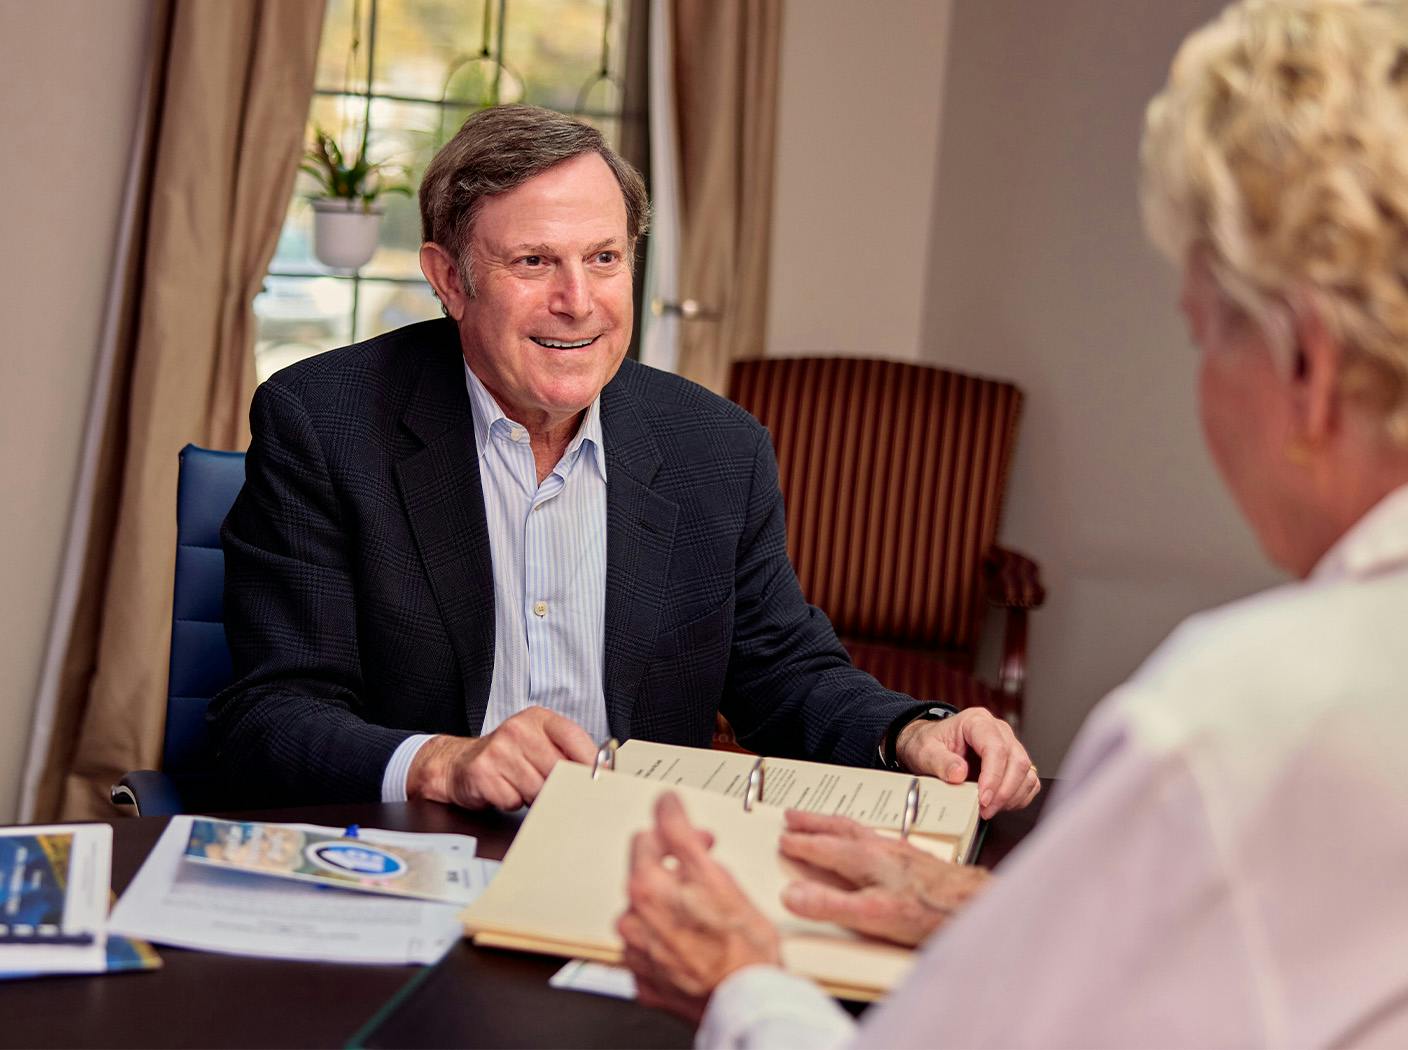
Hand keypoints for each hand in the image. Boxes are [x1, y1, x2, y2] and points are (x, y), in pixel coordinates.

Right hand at [406, 706, 596, 809]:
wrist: (458, 763)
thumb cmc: (507, 756)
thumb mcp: (538, 743)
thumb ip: (567, 752)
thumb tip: (603, 771)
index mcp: (537, 718)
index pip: (573, 736)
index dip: (591, 761)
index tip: (603, 779)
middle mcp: (517, 729)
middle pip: (557, 768)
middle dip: (560, 785)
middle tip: (554, 789)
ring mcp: (498, 750)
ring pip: (537, 787)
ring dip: (534, 796)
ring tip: (523, 785)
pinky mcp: (483, 772)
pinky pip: (514, 800)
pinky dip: (513, 802)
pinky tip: (506, 790)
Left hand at [617, 793, 780, 1022]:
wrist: (747, 1004)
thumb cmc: (744, 952)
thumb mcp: (721, 878)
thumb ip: (686, 840)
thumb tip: (671, 815)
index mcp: (648, 888)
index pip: (649, 836)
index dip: (677, 829)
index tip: (685, 826)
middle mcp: (634, 919)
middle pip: (645, 873)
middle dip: (673, 867)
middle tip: (704, 872)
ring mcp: (636, 951)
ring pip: (646, 911)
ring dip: (667, 906)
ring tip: (701, 915)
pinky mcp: (642, 978)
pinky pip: (648, 947)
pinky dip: (665, 940)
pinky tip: (691, 942)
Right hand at [779, 810, 990, 946]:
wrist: (970, 905)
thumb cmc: (926, 910)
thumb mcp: (870, 915)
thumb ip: (829, 904)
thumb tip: (793, 895)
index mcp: (864, 858)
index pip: (823, 847)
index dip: (800, 844)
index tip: (782, 840)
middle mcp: (879, 848)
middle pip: (838, 828)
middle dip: (813, 822)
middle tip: (792, 815)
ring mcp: (897, 850)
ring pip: (857, 829)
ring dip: (833, 824)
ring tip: (822, 822)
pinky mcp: (912, 857)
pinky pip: (874, 836)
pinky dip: (858, 833)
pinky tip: (864, 842)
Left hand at [897, 708, 1039, 817]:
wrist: (927, 746)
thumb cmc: (928, 744)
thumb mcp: (925, 751)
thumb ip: (941, 762)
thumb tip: (959, 774)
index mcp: (977, 721)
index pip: (995, 748)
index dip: (993, 776)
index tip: (983, 798)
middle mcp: (998, 731)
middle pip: (1016, 761)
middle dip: (1003, 792)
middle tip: (984, 810)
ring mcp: (1009, 746)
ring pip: (1026, 773)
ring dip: (1011, 797)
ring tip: (989, 810)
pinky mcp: (1013, 763)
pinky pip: (1029, 782)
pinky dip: (1018, 798)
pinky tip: (1000, 805)